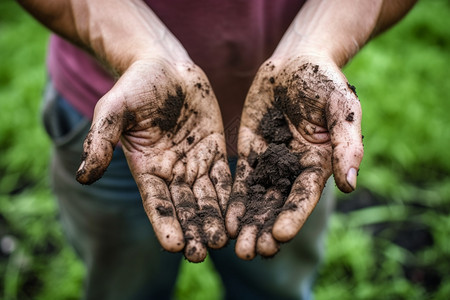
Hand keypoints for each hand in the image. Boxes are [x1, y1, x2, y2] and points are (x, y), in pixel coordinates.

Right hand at [76, 59, 231, 261]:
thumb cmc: (135, 86)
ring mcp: (194, 161)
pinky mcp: (213, 150)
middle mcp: (171, 171)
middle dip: (193, 229)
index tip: (175, 246)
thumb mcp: (114, 110)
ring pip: (207, 197)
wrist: (164, 66)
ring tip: (224, 242)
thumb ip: (101, 141)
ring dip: (214, 219)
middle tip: (203, 253)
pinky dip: (231, 196)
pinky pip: (224, 176)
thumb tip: (84, 176)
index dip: (165, 223)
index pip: (156, 202)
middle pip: (184, 206)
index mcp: (146, 167)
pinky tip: (239, 214)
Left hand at [226, 55, 362, 259]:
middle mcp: (294, 169)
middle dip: (264, 229)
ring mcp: (270, 162)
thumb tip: (350, 184)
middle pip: (278, 205)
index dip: (293, 216)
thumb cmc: (324, 82)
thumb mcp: (343, 107)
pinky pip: (240, 179)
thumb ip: (347, 144)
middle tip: (250, 252)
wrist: (295, 62)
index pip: (304, 196)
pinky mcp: (250, 152)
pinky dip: (233, 200)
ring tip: (234, 246)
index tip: (281, 236)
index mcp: (319, 163)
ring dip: (247, 222)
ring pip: (257, 198)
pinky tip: (224, 220)